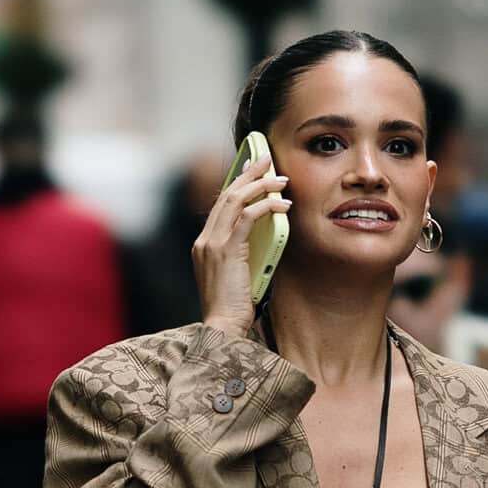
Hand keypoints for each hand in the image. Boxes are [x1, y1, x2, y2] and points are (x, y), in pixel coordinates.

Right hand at [192, 152, 290, 335]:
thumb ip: (244, 255)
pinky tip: (283, 205)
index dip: (237, 184)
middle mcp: (204, 240)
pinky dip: (266, 206)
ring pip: (235, 200)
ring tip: (280, 178)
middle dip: (248, 173)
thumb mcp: (237, 276)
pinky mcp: (226, 250)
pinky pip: (247, 217)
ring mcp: (212, 244)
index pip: (220, 205)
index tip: (252, 171)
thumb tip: (266, 236)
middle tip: (266, 158)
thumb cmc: (233, 310)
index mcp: (204, 245)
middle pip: (226, 195)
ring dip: (260, 185)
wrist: (223, 329)